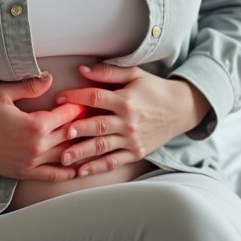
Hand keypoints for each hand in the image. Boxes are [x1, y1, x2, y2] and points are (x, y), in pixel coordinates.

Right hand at [0, 72, 87, 181]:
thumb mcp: (2, 93)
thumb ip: (28, 85)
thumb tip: (49, 77)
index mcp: (35, 124)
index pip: (68, 114)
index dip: (77, 106)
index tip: (83, 100)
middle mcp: (38, 145)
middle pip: (70, 134)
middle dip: (82, 125)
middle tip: (91, 118)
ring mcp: (33, 162)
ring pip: (66, 155)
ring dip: (79, 147)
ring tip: (89, 139)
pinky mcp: (26, 173)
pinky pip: (53, 175)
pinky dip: (68, 172)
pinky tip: (77, 168)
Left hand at [52, 63, 208, 176]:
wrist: (181, 109)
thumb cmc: (154, 89)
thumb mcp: (135, 74)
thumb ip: (108, 72)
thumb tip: (82, 70)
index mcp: (125, 100)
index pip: (96, 98)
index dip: (76, 97)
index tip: (59, 99)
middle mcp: (128, 121)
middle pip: (97, 125)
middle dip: (77, 130)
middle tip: (59, 133)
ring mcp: (131, 139)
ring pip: (103, 147)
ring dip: (82, 152)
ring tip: (64, 157)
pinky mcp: (136, 152)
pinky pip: (114, 161)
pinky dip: (97, 167)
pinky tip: (81, 171)